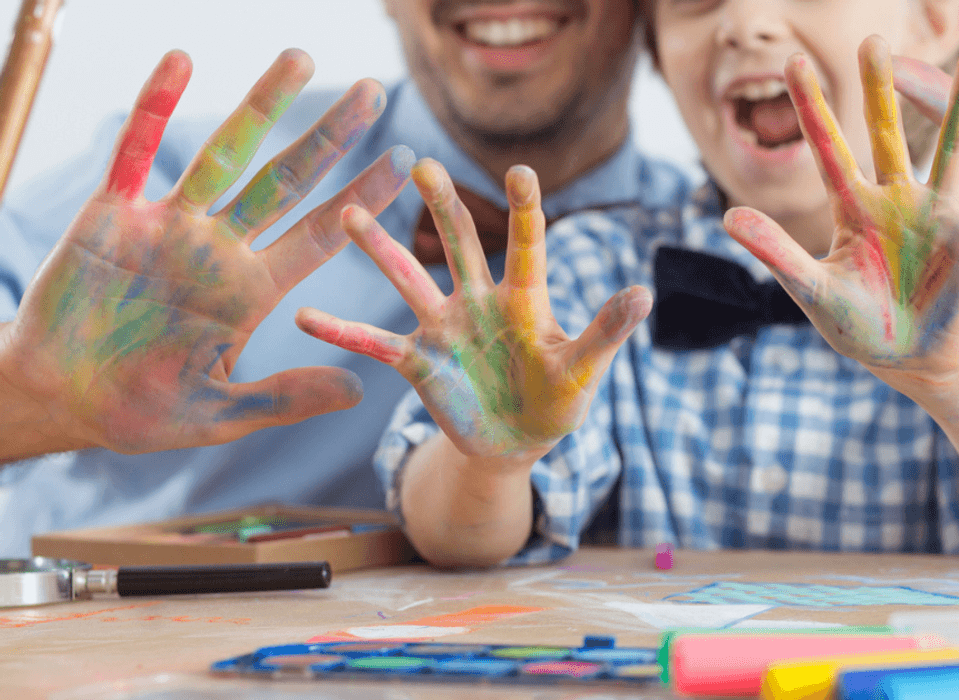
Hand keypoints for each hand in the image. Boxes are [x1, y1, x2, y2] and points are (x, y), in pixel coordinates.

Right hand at [0, 50, 414, 453]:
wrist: (60, 402)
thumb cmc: (139, 413)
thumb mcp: (220, 413)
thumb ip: (283, 399)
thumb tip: (358, 392)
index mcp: (252, 292)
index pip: (320, 236)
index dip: (360, 200)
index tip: (402, 163)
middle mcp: (220, 249)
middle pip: (286, 182)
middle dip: (329, 139)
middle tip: (373, 92)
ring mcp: (169, 227)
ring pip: (224, 155)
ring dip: (259, 107)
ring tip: (299, 59)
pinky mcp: (112, 216)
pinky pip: (136, 153)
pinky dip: (154, 108)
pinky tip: (181, 62)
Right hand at [297, 159, 651, 458]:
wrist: (515, 445)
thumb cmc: (556, 401)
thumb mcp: (584, 370)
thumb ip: (605, 333)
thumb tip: (643, 293)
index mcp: (526, 298)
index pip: (528, 244)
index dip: (525, 210)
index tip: (520, 171)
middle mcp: (480, 300)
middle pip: (459, 243)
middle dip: (441, 205)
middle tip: (420, 163)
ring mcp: (444, 328)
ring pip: (409, 279)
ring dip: (380, 249)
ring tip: (347, 212)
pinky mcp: (419, 362)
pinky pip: (377, 344)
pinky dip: (343, 333)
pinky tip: (305, 317)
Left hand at [724, 38, 958, 379]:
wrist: (909, 360)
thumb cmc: (858, 323)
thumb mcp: (811, 290)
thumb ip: (775, 251)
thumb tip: (727, 214)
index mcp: (854, 209)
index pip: (827, 151)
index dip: (810, 110)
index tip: (791, 61)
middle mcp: (898, 200)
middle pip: (887, 133)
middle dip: (880, 89)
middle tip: (872, 39)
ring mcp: (939, 217)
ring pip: (951, 153)